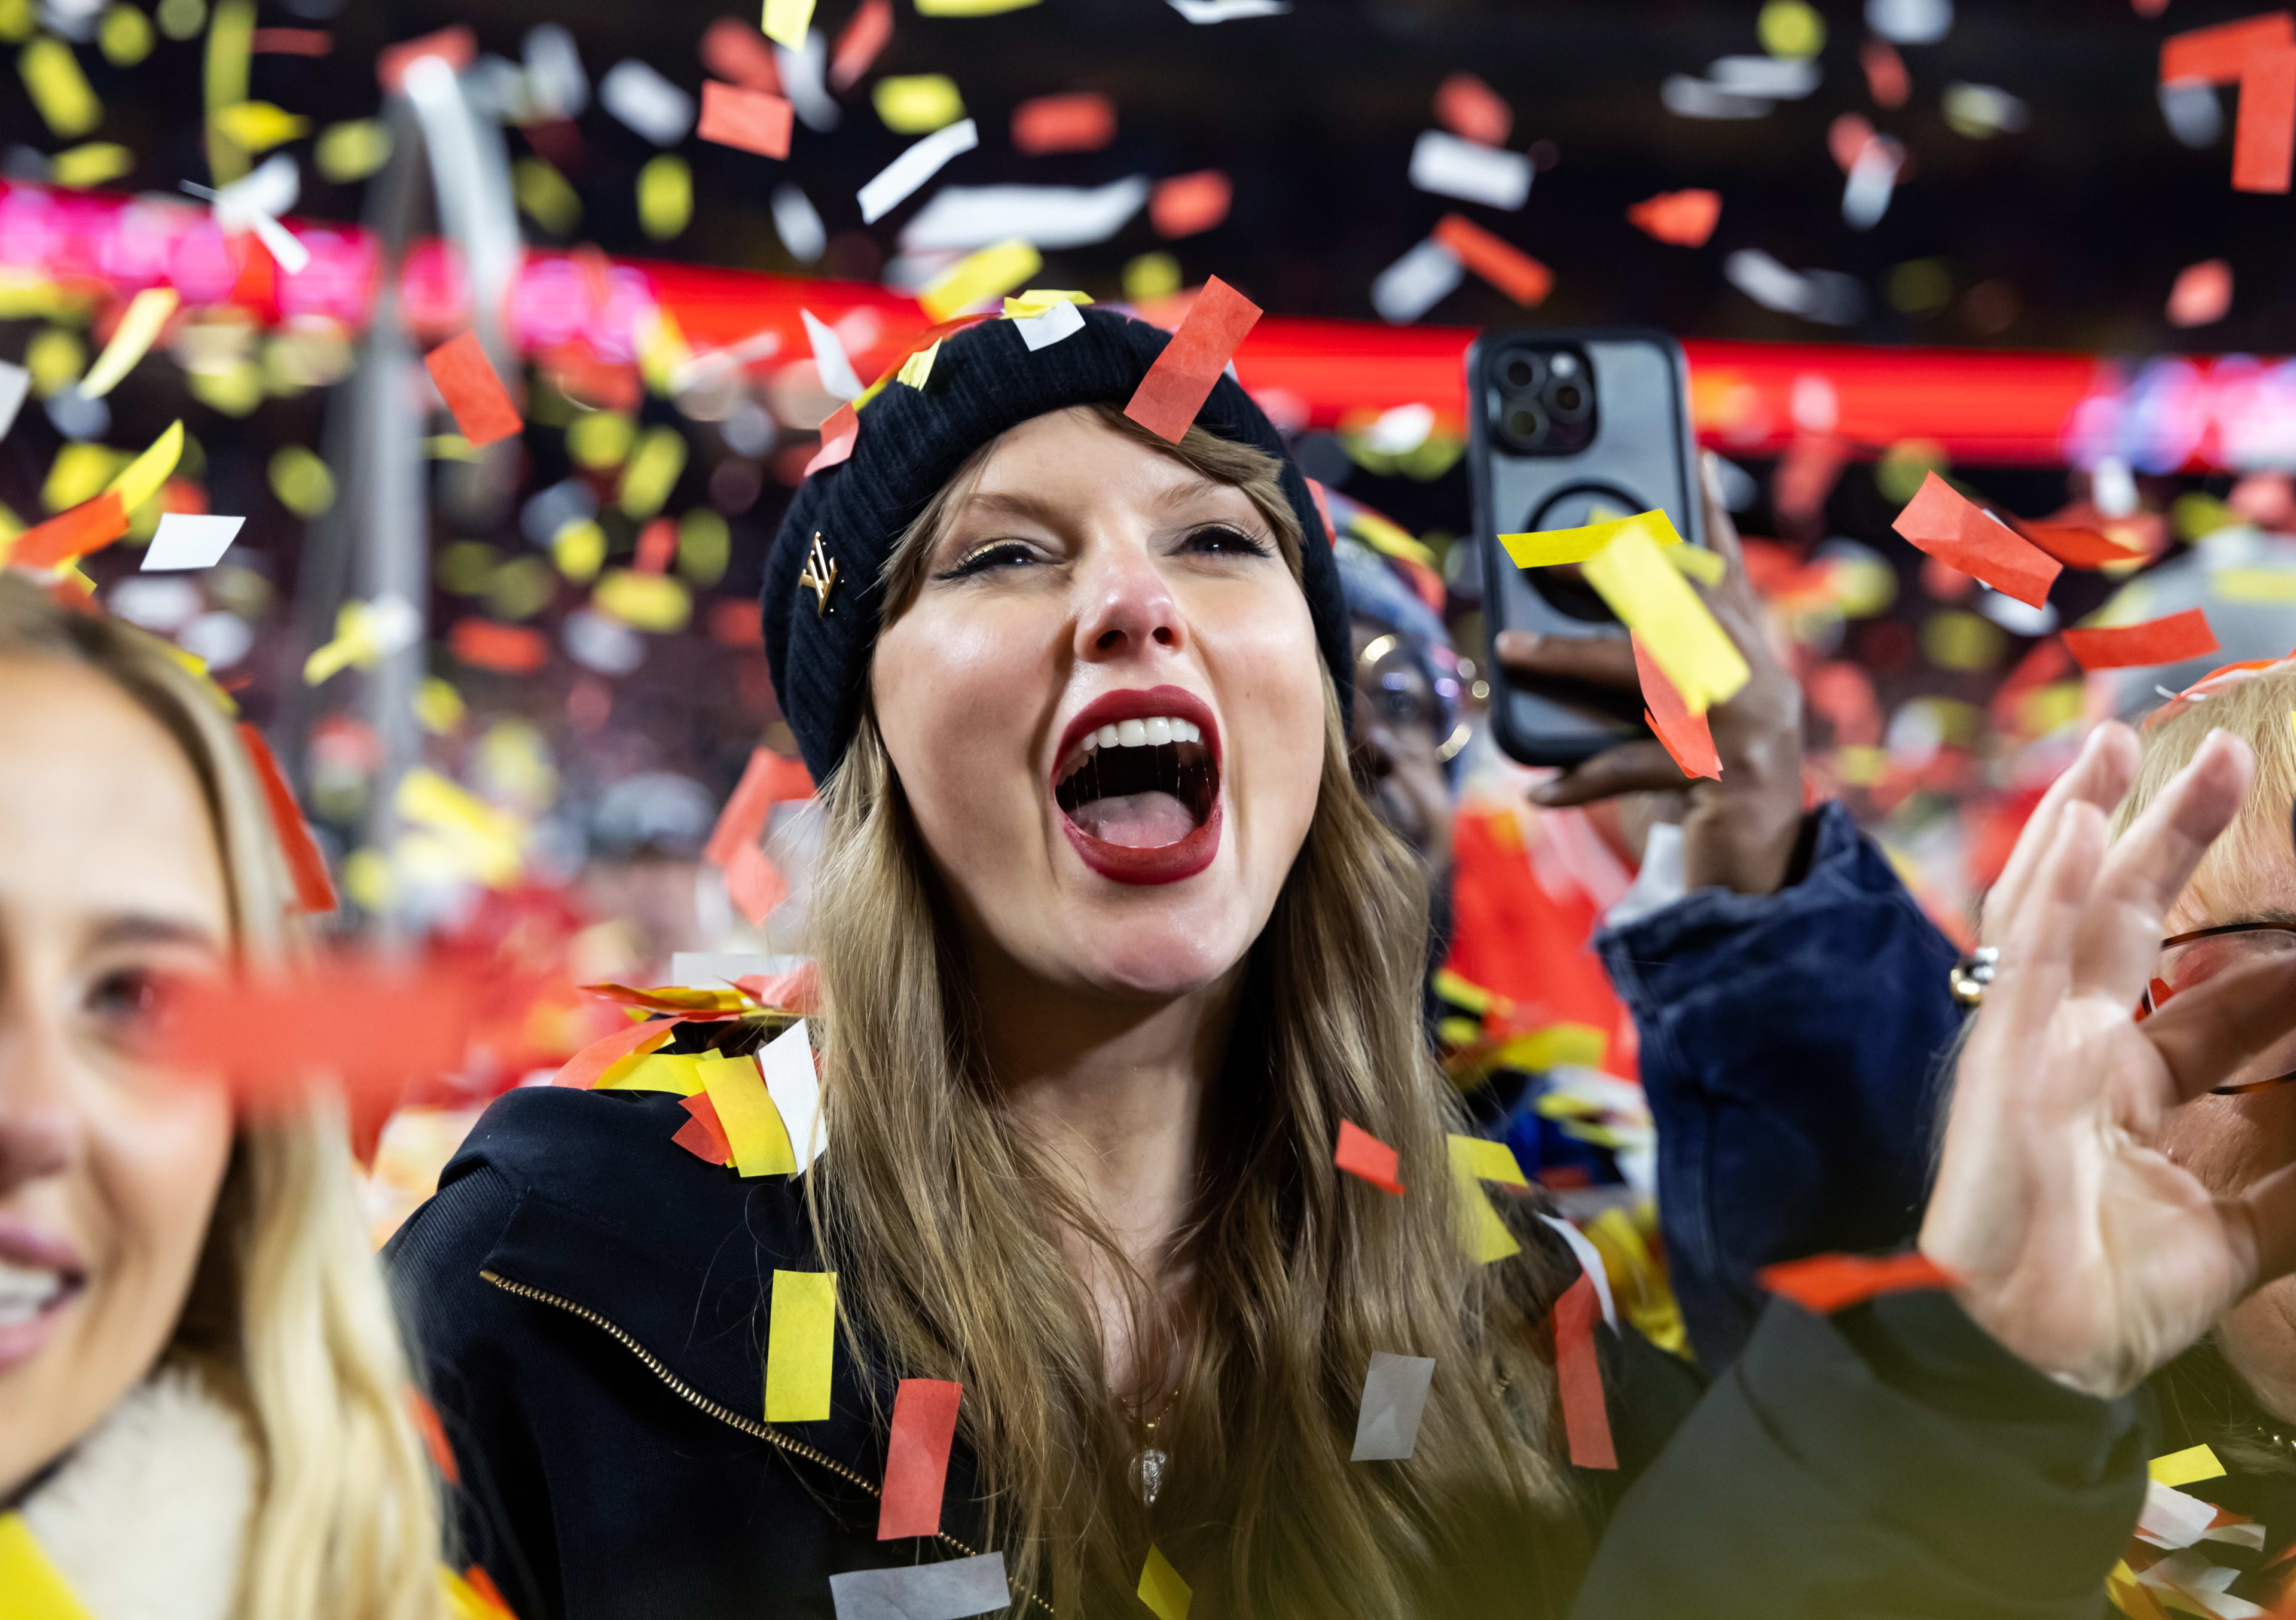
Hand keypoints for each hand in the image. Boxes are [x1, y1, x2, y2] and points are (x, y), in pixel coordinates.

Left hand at [1491, 452, 1804, 893]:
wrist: (1765, 876)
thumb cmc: (1706, 788)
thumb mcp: (1683, 718)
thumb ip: (1647, 672)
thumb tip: (1551, 634)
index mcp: (1749, 656)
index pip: (1725, 572)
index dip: (1706, 514)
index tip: (1686, 457)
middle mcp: (1756, 679)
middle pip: (1678, 603)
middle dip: (1611, 569)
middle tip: (1546, 550)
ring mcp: (1747, 727)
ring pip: (1647, 673)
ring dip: (1570, 658)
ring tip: (1509, 648)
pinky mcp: (1724, 778)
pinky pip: (1638, 767)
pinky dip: (1583, 777)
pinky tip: (1539, 789)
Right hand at [1922, 723, 2295, 1395]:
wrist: (2042, 1351)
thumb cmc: (2115, 1300)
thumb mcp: (2241, 1229)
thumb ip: (2293, 1181)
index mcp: (2122, 1088)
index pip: (2203, 1002)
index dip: (2269, 965)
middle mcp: (2073, 1048)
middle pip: (2125, 920)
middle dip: (2168, 836)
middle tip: (2224, 756)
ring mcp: (2032, 1042)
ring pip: (2060, 909)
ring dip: (2086, 821)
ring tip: (2116, 743)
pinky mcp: (2005, 1052)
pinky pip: (2026, 952)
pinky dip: (2047, 882)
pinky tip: (2073, 821)